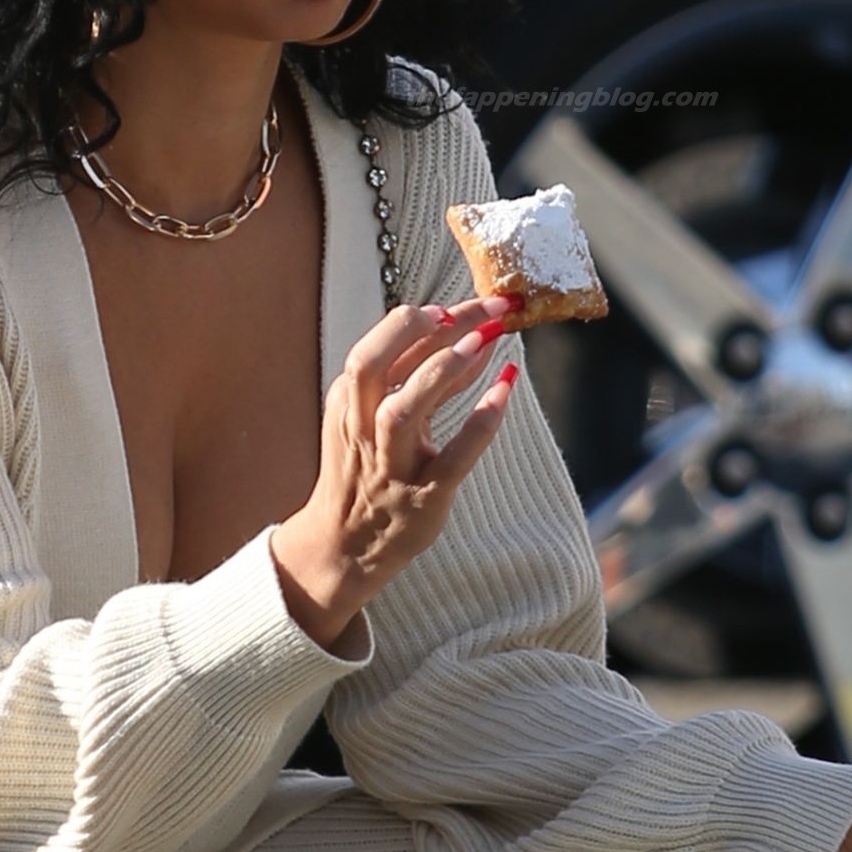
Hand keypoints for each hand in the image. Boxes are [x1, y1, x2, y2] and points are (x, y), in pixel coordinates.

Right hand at [272, 294, 524, 625]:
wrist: (344, 545)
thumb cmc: (369, 470)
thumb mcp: (378, 418)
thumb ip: (420, 379)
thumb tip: (473, 335)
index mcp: (348, 402)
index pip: (377, 346)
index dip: (418, 319)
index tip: (460, 305)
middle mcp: (363, 430)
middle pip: (370, 365)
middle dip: (417, 330)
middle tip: (472, 312)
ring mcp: (391, 466)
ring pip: (403, 410)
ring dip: (441, 371)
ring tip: (484, 340)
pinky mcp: (423, 498)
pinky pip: (454, 458)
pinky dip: (481, 421)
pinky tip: (506, 390)